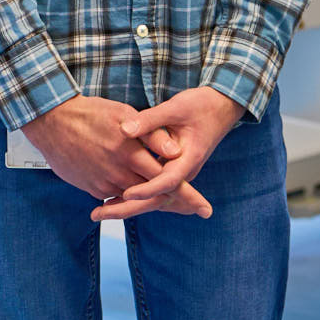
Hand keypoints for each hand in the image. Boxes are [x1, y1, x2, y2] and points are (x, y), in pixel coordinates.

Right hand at [20, 97, 207, 214]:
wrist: (52, 123)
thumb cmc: (92, 113)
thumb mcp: (124, 113)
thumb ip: (151, 133)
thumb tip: (175, 151)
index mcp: (130, 153)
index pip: (165, 179)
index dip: (186, 194)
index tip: (203, 206)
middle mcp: (117, 173)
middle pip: (153, 196)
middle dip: (177, 203)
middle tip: (198, 210)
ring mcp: (103, 183)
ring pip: (135, 199)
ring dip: (154, 201)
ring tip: (174, 202)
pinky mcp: (91, 188)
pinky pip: (116, 196)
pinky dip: (131, 197)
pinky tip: (141, 193)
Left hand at [89, 88, 245, 221]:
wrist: (222, 106)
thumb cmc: (200, 105)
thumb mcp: (175, 107)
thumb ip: (150, 120)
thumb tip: (124, 131)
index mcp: (189, 158)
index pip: (168, 181)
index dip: (147, 188)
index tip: (126, 193)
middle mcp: (185, 171)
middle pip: (157, 198)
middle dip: (128, 208)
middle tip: (97, 215)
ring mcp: (179, 173)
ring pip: (154, 197)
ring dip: (129, 205)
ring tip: (99, 212)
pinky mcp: (172, 170)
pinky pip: (154, 188)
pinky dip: (136, 195)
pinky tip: (113, 198)